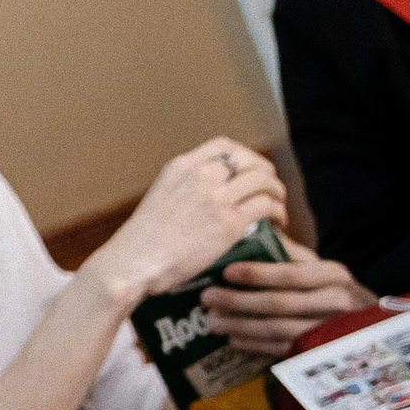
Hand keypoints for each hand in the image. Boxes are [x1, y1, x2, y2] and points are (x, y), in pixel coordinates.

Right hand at [86, 139, 289, 303]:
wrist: (132, 264)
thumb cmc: (140, 244)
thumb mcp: (158, 200)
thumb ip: (183, 192)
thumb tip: (202, 201)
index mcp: (180, 168)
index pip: (223, 146)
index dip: (244, 155)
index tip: (249, 171)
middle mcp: (201, 176)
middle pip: (250, 161)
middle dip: (266, 174)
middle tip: (269, 191)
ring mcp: (217, 198)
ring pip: (264, 181)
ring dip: (276, 193)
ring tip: (277, 207)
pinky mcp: (229, 222)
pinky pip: (267, 206)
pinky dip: (278, 212)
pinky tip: (277, 223)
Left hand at [200, 236, 374, 356]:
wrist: (375, 329)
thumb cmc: (339, 293)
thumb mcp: (326, 271)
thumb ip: (296, 257)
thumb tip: (259, 234)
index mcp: (333, 276)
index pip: (290, 274)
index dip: (257, 273)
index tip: (226, 271)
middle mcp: (335, 303)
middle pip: (279, 303)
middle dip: (238, 301)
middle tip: (207, 298)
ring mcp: (329, 331)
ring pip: (277, 329)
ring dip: (240, 326)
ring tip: (213, 321)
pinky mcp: (320, 353)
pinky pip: (281, 349)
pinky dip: (255, 345)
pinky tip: (233, 340)